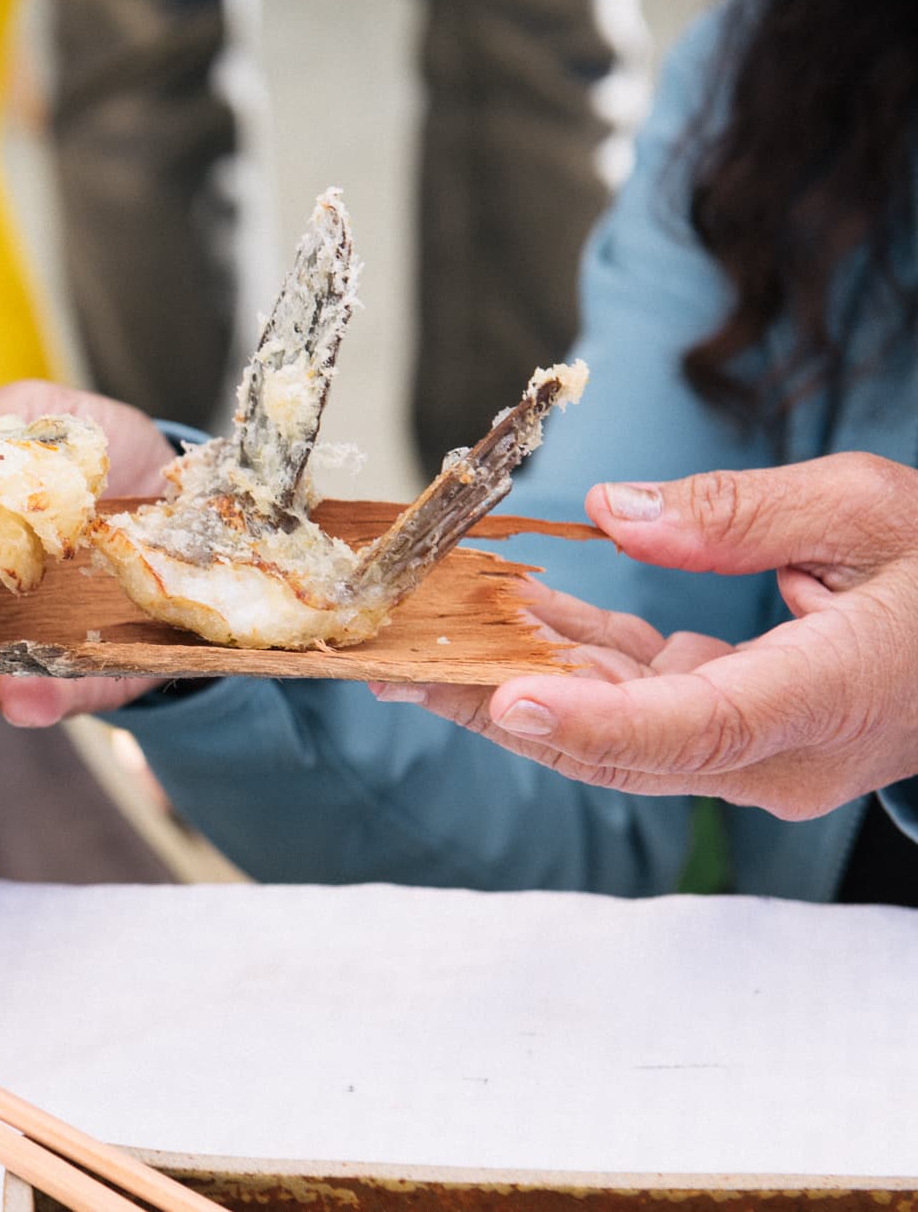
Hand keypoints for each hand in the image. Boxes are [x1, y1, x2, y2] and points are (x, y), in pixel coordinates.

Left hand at [374, 454, 917, 819]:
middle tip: (393, 666)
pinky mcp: (728, 727)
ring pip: (608, 728)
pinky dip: (563, 659)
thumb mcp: (870, 509)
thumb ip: (742, 514)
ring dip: (508, 682)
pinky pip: (631, 699)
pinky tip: (497, 618)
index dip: (595, 720)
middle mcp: (779, 751)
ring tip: (410, 644)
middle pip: (619, 742)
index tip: (507, 697)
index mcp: (829, 696)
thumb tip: (613, 515)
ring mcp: (750, 752)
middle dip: (495, 705)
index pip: (697, 727)